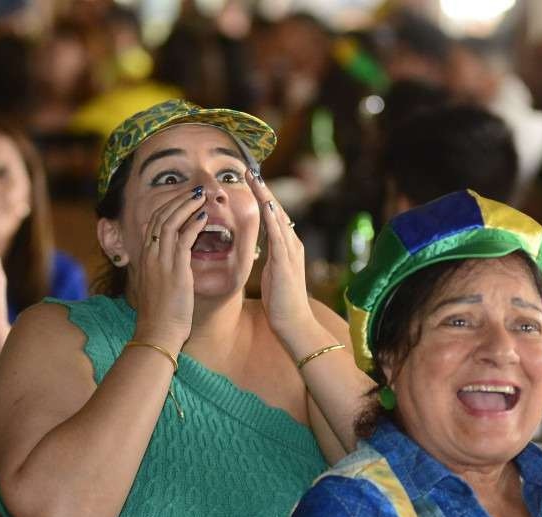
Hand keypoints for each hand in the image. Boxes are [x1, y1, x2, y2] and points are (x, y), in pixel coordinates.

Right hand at [129, 187, 205, 349]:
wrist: (157, 333)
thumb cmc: (160, 315)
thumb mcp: (156, 287)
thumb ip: (161, 270)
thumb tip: (172, 263)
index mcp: (145, 258)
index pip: (153, 222)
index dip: (168, 207)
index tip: (183, 199)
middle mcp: (150, 255)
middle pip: (160, 216)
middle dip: (178, 200)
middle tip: (195, 190)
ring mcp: (160, 261)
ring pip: (170, 222)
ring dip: (186, 206)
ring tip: (201, 196)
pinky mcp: (174, 270)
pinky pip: (183, 239)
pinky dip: (193, 225)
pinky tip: (204, 218)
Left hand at [247, 169, 312, 336]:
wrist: (293, 323)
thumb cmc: (280, 302)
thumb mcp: (271, 273)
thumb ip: (269, 256)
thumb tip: (260, 246)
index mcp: (286, 246)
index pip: (272, 216)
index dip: (261, 197)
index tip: (248, 180)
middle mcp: (291, 243)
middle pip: (275, 210)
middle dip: (262, 189)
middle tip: (248, 169)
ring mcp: (290, 251)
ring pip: (277, 217)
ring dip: (265, 197)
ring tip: (254, 178)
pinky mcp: (286, 262)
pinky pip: (278, 235)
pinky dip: (272, 219)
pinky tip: (265, 205)